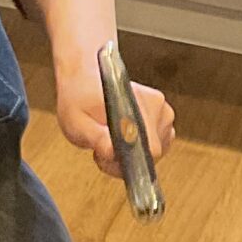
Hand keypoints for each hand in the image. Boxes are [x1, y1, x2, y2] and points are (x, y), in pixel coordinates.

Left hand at [54, 53, 176, 178]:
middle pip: (154, 153)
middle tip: (101, 149)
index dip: (129, 163)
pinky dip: (140, 147)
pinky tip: (121, 138)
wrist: (85, 77)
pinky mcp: (164, 115)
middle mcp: (157, 106)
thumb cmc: (78, 99)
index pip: (150, 151)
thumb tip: (112, 151)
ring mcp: (164, 110)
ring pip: (156, 150)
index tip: (105, 157)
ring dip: (133, 154)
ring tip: (109, 141)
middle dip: (127, 159)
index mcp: (138, 105)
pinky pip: (158, 143)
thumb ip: (96, 138)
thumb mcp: (77, 123)